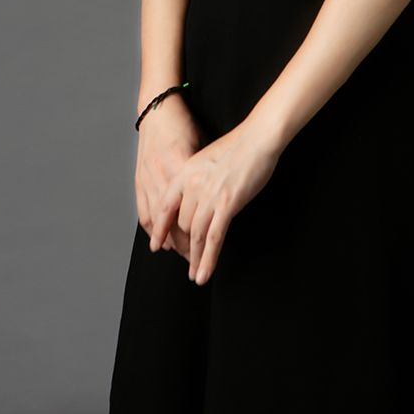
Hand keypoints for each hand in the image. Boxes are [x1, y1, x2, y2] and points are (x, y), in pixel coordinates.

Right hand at [135, 92, 206, 260]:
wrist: (158, 110)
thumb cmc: (185, 125)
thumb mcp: (202, 146)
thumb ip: (208, 172)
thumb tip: (223, 193)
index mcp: (181, 167)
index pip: (192, 207)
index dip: (201, 229)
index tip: (211, 245)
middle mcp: (162, 175)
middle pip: (174, 219)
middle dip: (186, 242)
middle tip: (198, 258)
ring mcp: (148, 178)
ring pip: (157, 220)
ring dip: (168, 240)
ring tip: (180, 253)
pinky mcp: (139, 179)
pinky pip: (145, 211)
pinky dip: (152, 228)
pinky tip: (159, 240)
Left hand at [148, 120, 280, 285]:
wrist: (257, 138)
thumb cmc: (238, 146)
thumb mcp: (207, 159)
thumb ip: (197, 179)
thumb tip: (197, 199)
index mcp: (185, 173)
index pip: (165, 207)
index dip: (160, 229)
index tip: (156, 246)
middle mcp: (192, 186)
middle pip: (183, 225)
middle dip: (186, 245)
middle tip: (190, 261)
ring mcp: (209, 196)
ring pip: (197, 236)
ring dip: (195, 259)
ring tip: (195, 275)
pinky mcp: (227, 205)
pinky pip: (214, 239)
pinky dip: (208, 259)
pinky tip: (204, 273)